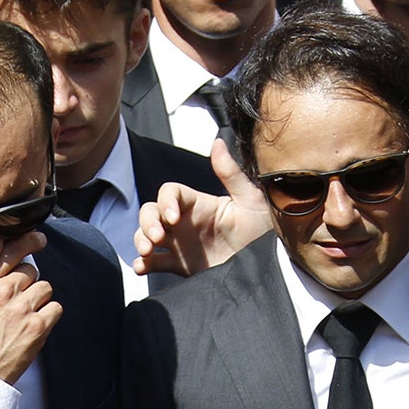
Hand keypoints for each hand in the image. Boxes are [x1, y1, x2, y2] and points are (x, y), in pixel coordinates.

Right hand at [0, 232, 58, 385]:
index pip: (11, 251)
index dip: (27, 243)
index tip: (37, 240)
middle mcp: (4, 291)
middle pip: (30, 269)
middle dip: (25, 280)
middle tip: (17, 296)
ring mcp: (23, 309)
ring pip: (44, 287)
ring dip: (38, 296)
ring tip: (25, 310)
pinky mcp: (38, 327)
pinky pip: (55, 307)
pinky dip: (49, 313)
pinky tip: (36, 321)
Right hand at [133, 139, 270, 277]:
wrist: (268, 266)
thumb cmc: (264, 231)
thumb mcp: (251, 200)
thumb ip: (231, 174)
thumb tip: (218, 142)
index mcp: (199, 204)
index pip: (169, 193)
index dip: (166, 202)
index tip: (174, 219)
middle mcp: (185, 222)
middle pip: (151, 212)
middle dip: (147, 222)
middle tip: (156, 238)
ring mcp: (180, 244)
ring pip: (147, 235)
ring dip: (140, 240)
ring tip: (146, 253)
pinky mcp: (180, 266)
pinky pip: (155, 263)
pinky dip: (143, 264)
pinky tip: (142, 267)